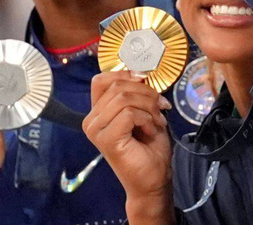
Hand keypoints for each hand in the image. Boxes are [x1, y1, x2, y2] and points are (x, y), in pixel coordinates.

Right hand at [83, 72, 173, 224]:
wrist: (153, 180)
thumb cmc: (149, 147)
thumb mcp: (144, 111)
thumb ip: (137, 93)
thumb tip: (141, 73)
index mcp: (98, 111)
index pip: (102, 79)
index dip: (126, 74)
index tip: (146, 80)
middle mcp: (91, 120)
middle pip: (117, 86)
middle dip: (146, 93)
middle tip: (161, 108)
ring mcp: (96, 130)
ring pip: (124, 98)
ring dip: (149, 107)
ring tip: (157, 121)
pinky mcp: (106, 139)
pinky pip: (129, 114)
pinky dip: (147, 119)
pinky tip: (151, 132)